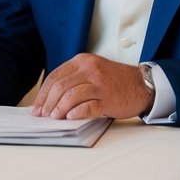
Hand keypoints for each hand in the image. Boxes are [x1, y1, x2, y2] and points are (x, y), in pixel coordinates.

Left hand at [31, 53, 152, 119]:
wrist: (143, 85)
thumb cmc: (116, 81)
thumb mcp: (93, 71)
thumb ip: (74, 79)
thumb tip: (50, 98)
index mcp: (83, 61)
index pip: (55, 76)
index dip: (43, 93)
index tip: (37, 106)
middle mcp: (90, 70)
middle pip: (60, 86)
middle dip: (47, 103)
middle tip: (43, 115)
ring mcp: (99, 84)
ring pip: (70, 96)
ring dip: (59, 109)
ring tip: (54, 118)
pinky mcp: (108, 99)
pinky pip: (87, 107)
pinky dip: (76, 113)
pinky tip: (70, 117)